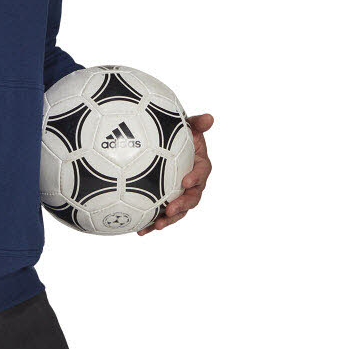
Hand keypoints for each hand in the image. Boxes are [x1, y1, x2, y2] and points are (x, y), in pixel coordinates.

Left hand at [137, 112, 213, 234]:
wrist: (161, 143)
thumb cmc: (177, 134)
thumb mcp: (187, 126)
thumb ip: (197, 123)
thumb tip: (209, 118)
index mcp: (199, 166)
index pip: (202, 173)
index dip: (196, 178)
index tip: (186, 181)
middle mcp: (192, 183)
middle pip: (192, 198)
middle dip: (183, 206)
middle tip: (170, 209)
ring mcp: (179, 194)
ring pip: (178, 211)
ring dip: (169, 220)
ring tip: (156, 225)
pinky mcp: (165, 202)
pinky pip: (160, 214)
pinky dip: (151, 223)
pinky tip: (140, 230)